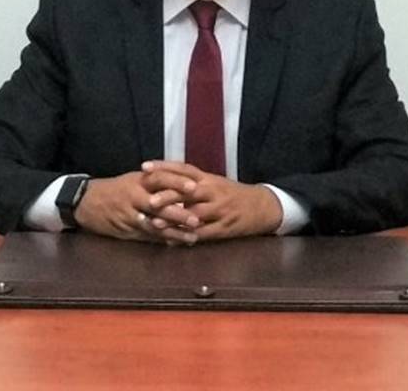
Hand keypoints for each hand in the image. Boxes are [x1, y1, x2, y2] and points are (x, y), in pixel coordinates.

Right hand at [73, 171, 198, 244]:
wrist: (85, 201)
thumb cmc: (115, 189)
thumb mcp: (133, 180)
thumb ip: (155, 183)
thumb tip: (183, 182)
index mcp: (138, 181)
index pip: (160, 178)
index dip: (177, 182)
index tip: (194, 186)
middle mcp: (134, 197)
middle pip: (159, 205)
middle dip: (178, 213)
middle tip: (197, 219)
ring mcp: (129, 215)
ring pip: (154, 225)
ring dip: (174, 232)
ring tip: (192, 238)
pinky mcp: (126, 230)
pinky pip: (146, 236)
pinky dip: (161, 241)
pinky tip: (175, 244)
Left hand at [140, 161, 282, 241]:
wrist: (263, 206)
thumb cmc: (232, 194)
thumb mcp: (214, 182)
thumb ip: (191, 182)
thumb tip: (164, 178)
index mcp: (208, 178)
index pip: (183, 169)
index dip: (163, 166)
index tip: (144, 167)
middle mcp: (213, 191)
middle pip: (187, 191)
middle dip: (166, 195)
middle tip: (148, 199)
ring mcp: (219, 210)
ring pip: (194, 214)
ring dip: (174, 219)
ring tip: (155, 223)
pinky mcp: (224, 227)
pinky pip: (203, 233)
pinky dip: (187, 237)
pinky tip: (172, 241)